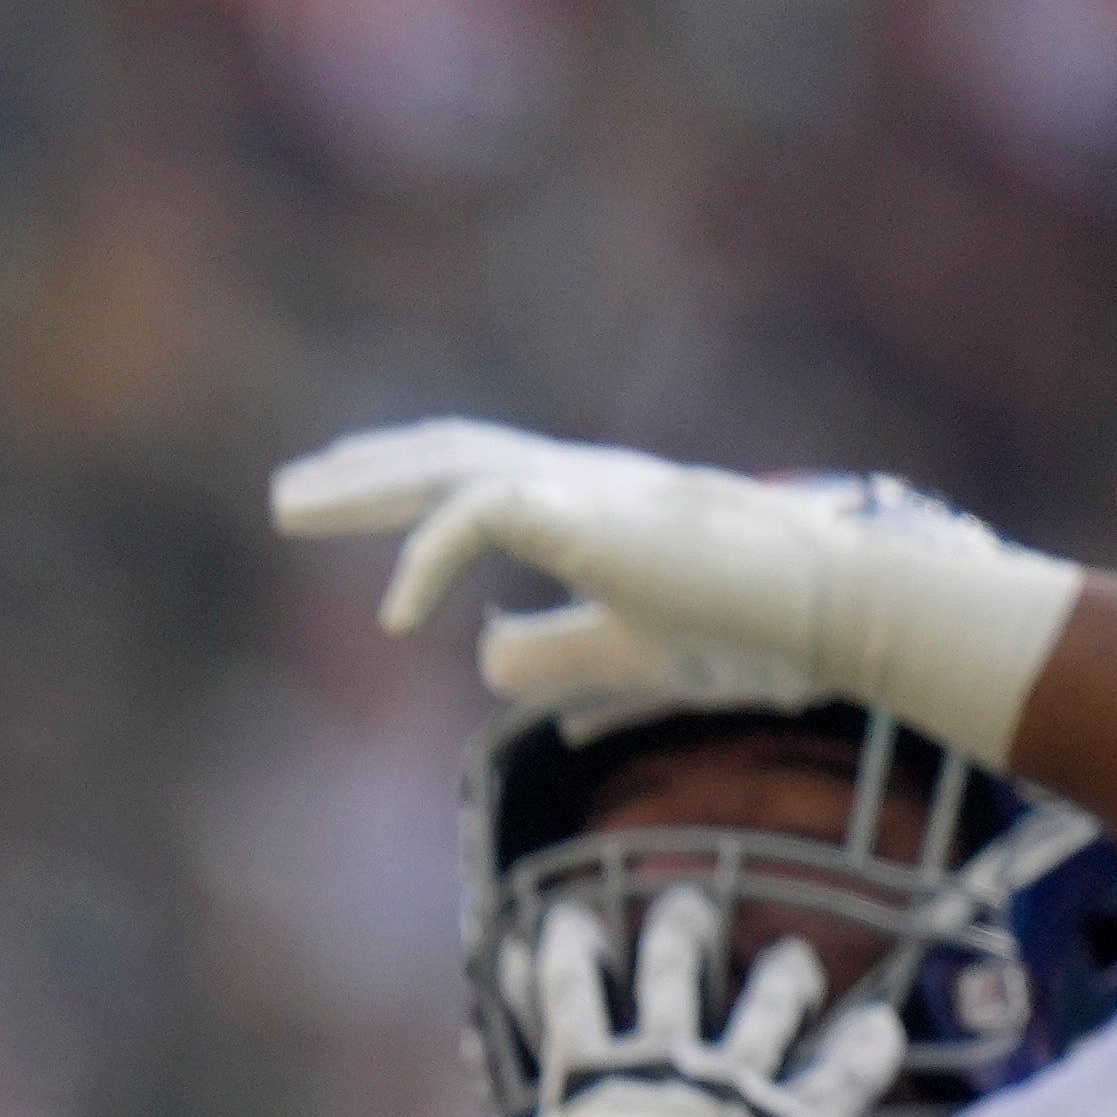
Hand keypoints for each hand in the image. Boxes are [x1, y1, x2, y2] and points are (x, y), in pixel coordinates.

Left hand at [271, 417, 1080, 763]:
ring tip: (292, 508)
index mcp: (588, 508)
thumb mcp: (626, 654)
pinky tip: (396, 620)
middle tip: (287, 493)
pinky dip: (428, 559)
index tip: (340, 492)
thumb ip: (555, 655)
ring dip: (366, 489)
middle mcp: (580, 483)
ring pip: (449, 468)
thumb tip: (484, 657)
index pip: (475, 478)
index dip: (403, 484)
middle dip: (361, 475)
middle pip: (445, 459)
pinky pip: (481, 516)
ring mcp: (586, 491)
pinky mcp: (591, 515)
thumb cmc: (746, 631)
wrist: (829, 613)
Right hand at [498, 883, 904, 1116]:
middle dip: (679, 935)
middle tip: (686, 904)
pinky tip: (883, 1025)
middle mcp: (663, 1067)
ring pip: (765, 1012)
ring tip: (793, 955)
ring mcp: (730, 1092)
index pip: (569, 995)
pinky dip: (862, 1055)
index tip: (563, 920)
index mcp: (589, 1079)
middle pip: (672, 976)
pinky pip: (836, 1084)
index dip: (566, 953)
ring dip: (782, 979)